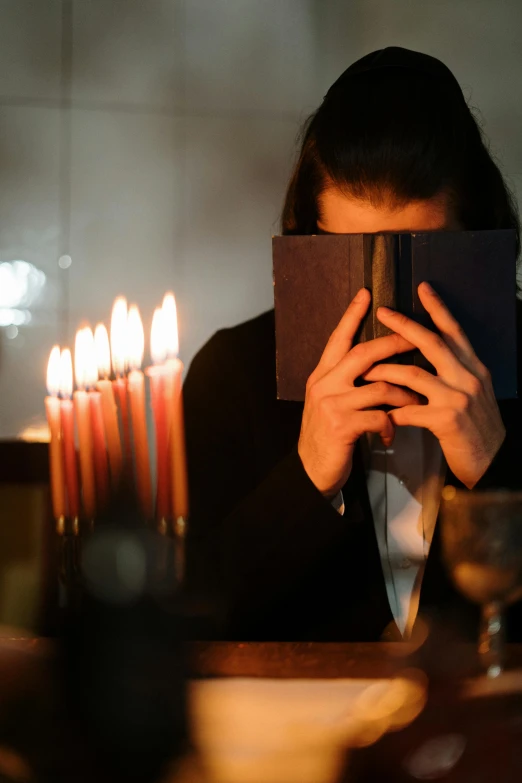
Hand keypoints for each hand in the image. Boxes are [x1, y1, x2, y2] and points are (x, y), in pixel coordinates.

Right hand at [298, 288, 419, 496]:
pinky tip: (392, 434)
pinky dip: (392, 425)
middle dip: (393, 345)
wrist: (311, 470)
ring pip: (380, 387)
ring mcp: (331, 404)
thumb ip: (344, 381)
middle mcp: (324, 384)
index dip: (352, 315)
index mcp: (321, 375)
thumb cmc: (327, 435)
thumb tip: (373, 363)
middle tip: (415, 339)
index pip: (338, 339)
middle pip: (363, 354)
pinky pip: (379, 416)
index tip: (366, 294)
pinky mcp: (342, 426)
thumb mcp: (328, 402)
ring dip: (404, 394)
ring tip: (415, 402)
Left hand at [363, 281, 505, 488]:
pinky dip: (392, 411)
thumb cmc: (477, 428)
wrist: (494, 462)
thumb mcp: (474, 393)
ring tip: (366, 370)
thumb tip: (435, 353)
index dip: (438, 308)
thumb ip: (456, 372)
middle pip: (432, 343)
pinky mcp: (447, 420)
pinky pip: (410, 410)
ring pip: (414, 374)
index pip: (455, 331)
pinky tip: (379, 413)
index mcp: (474, 368)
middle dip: (404, 326)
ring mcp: (458, 397)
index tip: (423, 288)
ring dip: (386, 371)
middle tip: (383, 312)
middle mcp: (468, 377)